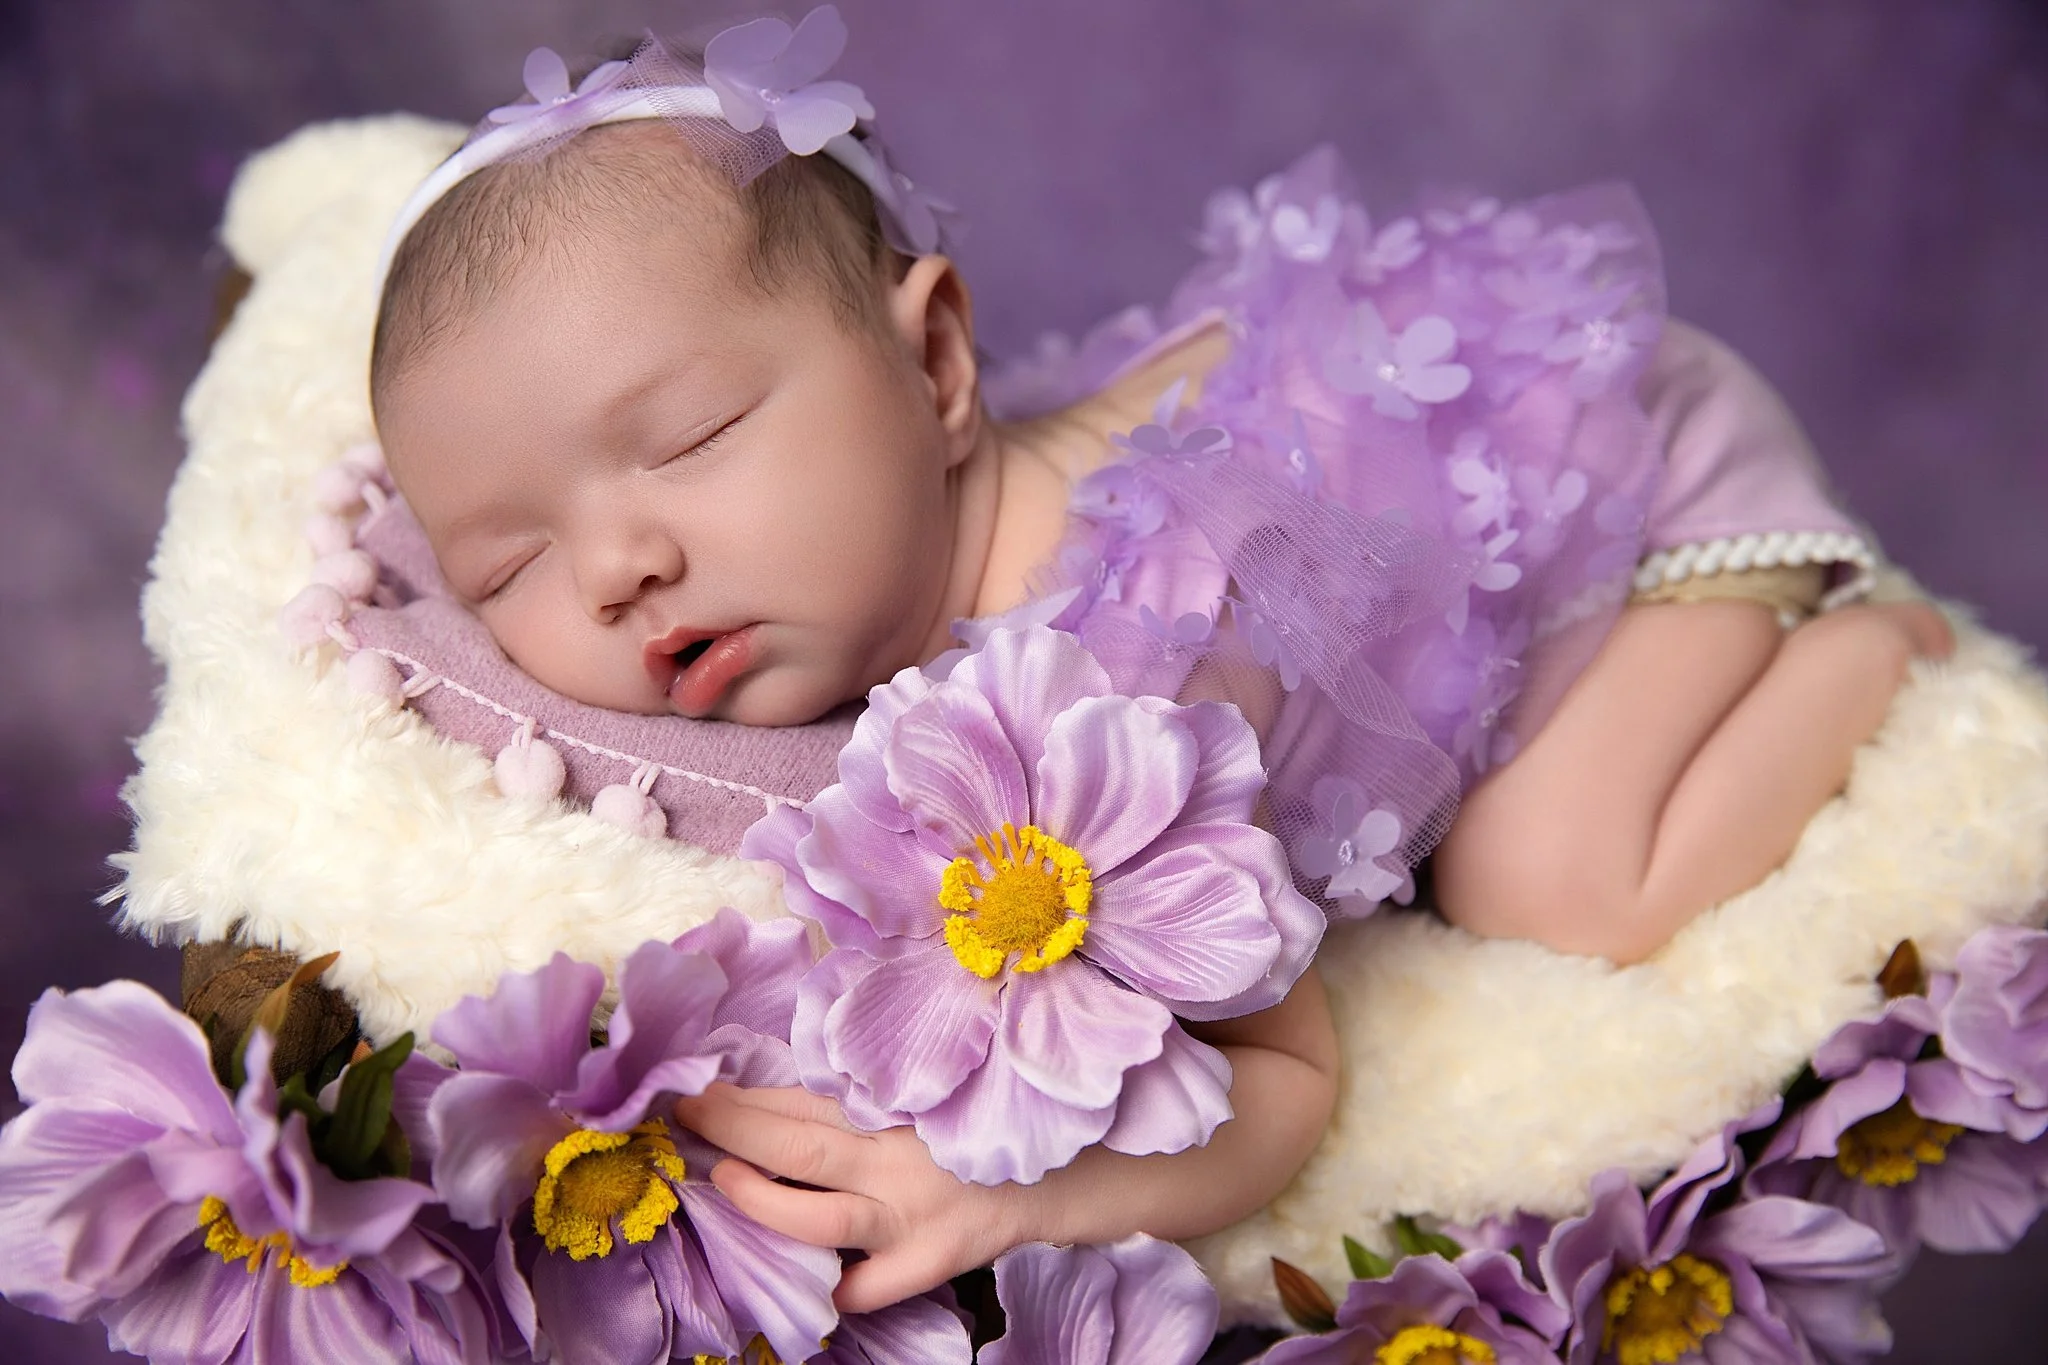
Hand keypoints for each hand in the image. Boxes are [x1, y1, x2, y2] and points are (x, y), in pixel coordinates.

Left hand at [672, 1083, 1041, 1312]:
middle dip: (731, 1128)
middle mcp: (896, 1157)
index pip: (801, 1097)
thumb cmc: (978, 1120)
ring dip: (761, 1201)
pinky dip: (831, 1289)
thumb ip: (860, 1096)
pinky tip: (802, 1282)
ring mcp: (911, 1215)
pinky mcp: (932, 1261)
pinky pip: (867, 1288)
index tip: (697, 1087)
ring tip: (723, 1180)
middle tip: (683, 1113)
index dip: (743, 1095)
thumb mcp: (920, 1092)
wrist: (1062, 1168)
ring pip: (821, 1217)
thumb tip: (773, 1097)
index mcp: (892, 1107)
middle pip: (797, 1143)